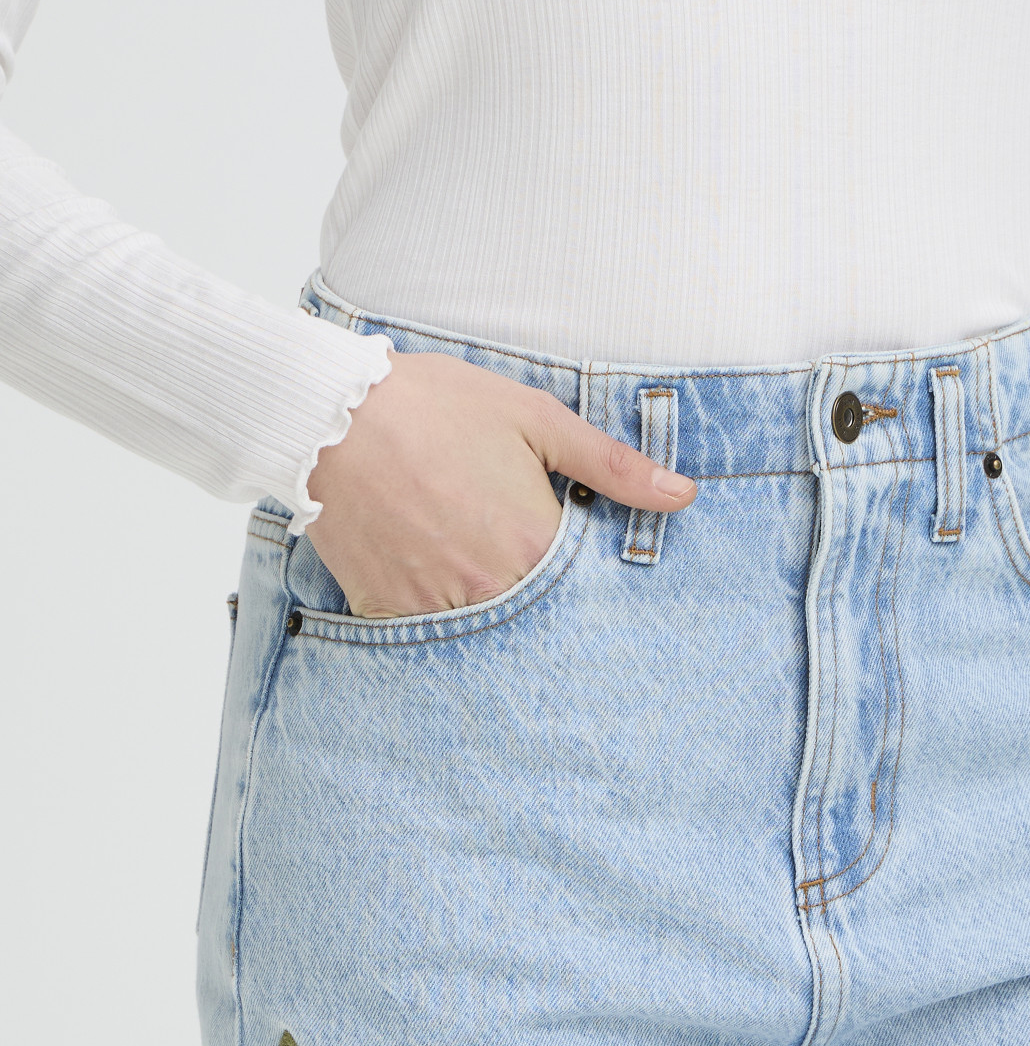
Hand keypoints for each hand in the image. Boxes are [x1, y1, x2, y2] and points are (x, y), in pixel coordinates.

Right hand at [304, 349, 697, 617]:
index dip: (585, 581)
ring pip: (484, 633)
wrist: (330, 414)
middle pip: (538, 620)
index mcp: (535, 544)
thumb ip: (612, 466)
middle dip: (539, 602)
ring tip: (465, 564)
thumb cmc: (435, 407)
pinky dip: (436, 618)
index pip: (586, 592)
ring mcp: (437, 607)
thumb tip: (684, 496)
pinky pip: (425, 638)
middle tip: (523, 576)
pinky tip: (430, 576)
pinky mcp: (388, 612)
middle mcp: (492, 588)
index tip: (578, 570)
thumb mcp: (534, 420)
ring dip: (488, 612)